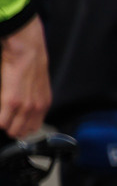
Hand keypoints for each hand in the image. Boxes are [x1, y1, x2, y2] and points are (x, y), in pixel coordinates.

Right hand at [0, 18, 47, 139]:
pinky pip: (1, 122)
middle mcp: (37, 108)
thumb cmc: (30, 65)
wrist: (28, 53)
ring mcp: (25, 107)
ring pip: (11, 130)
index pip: (34, 127)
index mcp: (44, 104)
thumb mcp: (38, 86)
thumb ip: (33, 99)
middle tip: (5, 120)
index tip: (14, 124)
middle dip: (11, 128)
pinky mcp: (11, 102)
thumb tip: (23, 108)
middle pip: (22, 132)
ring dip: (4, 125)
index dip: (22, 127)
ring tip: (2, 116)